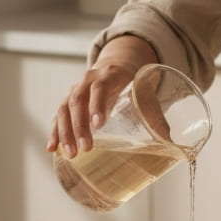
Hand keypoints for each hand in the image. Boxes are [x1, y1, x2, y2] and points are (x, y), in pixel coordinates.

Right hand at [46, 35, 157, 156]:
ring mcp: (75, 89)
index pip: (99, 87)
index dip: (98, 105)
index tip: (99, 125)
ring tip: (70, 154)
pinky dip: (54, 132)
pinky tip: (52, 148)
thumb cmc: (132, 84)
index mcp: (109, 75)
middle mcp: (87, 80)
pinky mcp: (68, 101)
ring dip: (65, 132)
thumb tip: (169, 142)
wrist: (115, 66)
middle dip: (79, 125)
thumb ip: (154, 114)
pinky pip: (57, 116)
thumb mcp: (144, 92)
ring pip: (64, 108)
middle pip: (78, 100)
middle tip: (86, 148)